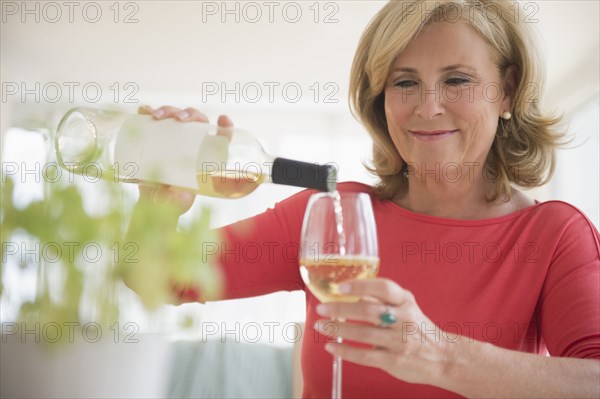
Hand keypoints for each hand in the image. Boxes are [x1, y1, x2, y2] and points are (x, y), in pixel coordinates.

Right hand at [136, 105, 233, 214]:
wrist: (152, 200)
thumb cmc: (172, 201)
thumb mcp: (179, 203)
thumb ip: (179, 201)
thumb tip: (180, 194)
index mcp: (205, 156)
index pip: (220, 138)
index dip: (225, 127)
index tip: (223, 119)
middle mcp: (192, 143)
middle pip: (196, 120)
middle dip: (190, 114)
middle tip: (179, 119)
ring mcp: (173, 138)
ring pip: (175, 115)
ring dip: (169, 110)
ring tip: (157, 116)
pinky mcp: (155, 137)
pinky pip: (153, 119)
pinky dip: (148, 111)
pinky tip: (143, 110)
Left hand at [314, 278, 452, 386]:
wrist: (443, 358)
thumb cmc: (417, 328)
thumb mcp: (406, 307)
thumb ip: (381, 299)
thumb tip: (351, 290)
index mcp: (406, 301)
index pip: (384, 288)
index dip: (361, 285)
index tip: (340, 287)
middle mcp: (404, 319)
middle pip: (369, 311)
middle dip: (341, 308)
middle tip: (320, 308)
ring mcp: (399, 341)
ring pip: (364, 333)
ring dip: (338, 328)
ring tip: (320, 325)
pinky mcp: (394, 361)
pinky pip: (365, 356)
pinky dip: (345, 351)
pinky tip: (331, 347)